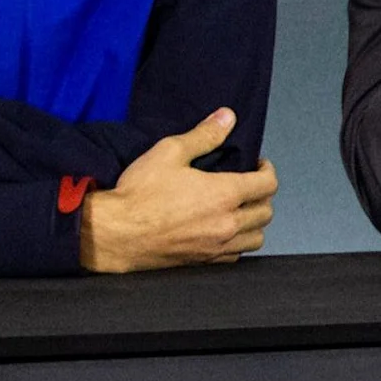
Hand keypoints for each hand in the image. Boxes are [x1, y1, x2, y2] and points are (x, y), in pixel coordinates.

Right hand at [77, 110, 276, 272]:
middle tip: (249, 185)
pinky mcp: (202, 262)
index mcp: (224, 194)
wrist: (112, 234)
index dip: (267, 170)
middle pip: (266, 212)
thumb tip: (227, 117)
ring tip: (241, 209)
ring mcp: (215, 246)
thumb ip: (204, 135)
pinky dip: (238, 243)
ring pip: (256, 237)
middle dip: (263, 195)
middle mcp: (226, 223)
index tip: (258, 165)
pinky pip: (235, 255)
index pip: (268, 184)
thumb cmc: (138, 194)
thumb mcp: (169, 152)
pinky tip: (224, 231)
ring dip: (254, 222)